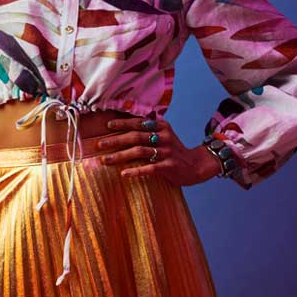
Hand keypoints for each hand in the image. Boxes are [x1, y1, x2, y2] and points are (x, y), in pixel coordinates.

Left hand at [97, 117, 220, 187]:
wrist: (196, 165)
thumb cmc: (173, 151)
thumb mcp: (164, 135)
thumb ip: (149, 129)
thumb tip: (125, 124)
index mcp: (161, 127)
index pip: (138, 123)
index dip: (122, 124)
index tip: (107, 126)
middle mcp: (164, 137)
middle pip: (135, 137)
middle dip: (115, 140)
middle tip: (100, 144)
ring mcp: (167, 152)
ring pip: (139, 152)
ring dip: (120, 156)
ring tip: (105, 160)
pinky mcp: (169, 166)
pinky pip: (149, 168)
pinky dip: (135, 171)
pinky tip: (124, 174)